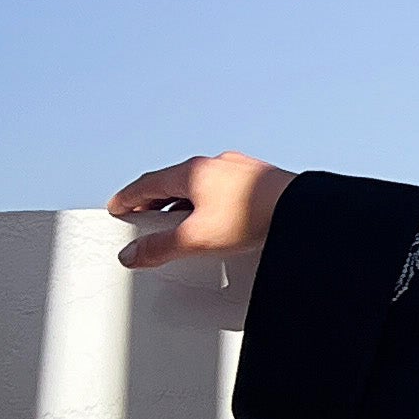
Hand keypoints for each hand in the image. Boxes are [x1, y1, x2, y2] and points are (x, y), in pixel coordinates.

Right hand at [109, 153, 294, 272]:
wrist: (300, 210)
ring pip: (198, 185)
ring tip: (177, 224)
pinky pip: (220, 190)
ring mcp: (237, 170)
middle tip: (143, 218)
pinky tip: (215, 221)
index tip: (118, 206)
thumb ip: (160, 248)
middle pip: (172, 182)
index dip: (128, 198)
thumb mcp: (195, 239)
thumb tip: (133, 254)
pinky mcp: (257, 181)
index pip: (147, 183)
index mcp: (192, 171)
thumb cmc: (253, 216)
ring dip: (182, 203)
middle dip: (154, 201)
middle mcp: (214, 164)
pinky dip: (207, 203)